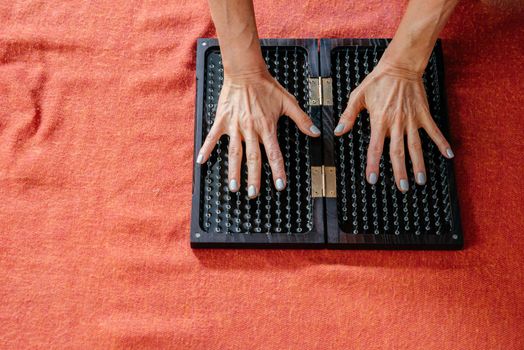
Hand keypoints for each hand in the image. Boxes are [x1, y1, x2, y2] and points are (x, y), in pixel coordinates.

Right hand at [197, 70, 320, 197]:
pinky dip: (206, 149)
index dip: (277, 171)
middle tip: (253, 194)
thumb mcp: (288, 102)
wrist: (245, 71)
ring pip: (234, 153)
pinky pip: (213, 137)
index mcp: (267, 127)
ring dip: (233, 171)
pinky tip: (202, 162)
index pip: (274, 154)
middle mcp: (251, 129)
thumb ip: (302, 119)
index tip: (279, 186)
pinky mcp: (222, 120)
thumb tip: (315, 132)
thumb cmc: (266, 86)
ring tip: (233, 187)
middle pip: (253, 158)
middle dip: (254, 178)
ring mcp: (235, 126)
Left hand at [334, 60, 453, 191]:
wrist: (400, 66)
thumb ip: (349, 115)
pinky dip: (442, 142)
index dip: (373, 165)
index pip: (375, 148)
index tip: (373, 179)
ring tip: (422, 180)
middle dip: (400, 172)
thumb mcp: (358, 96)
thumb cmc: (377, 81)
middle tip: (403, 187)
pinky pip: (434, 131)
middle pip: (398, 152)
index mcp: (379, 121)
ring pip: (416, 146)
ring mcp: (412, 120)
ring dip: (419, 164)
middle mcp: (396, 123)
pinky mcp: (423, 114)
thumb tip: (340, 131)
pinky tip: (448, 155)